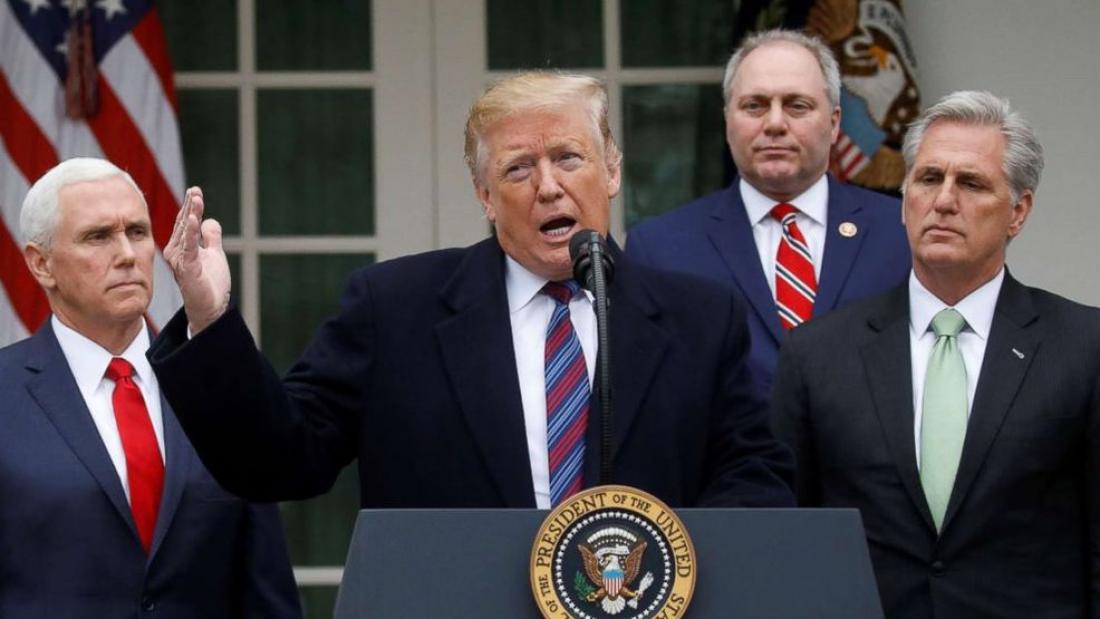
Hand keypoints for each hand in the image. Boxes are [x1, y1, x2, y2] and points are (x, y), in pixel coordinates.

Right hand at [164, 187, 230, 333]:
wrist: (211, 307)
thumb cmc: (210, 282)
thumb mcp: (214, 254)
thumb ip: (211, 238)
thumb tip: (209, 220)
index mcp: (182, 247)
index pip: (186, 222)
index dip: (191, 206)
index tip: (195, 190)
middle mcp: (176, 252)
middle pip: (183, 223)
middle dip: (190, 206)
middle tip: (195, 190)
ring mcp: (180, 260)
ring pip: (186, 232)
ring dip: (191, 214)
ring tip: (196, 198)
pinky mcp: (187, 269)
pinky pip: (189, 247)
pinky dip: (191, 233)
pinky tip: (193, 219)